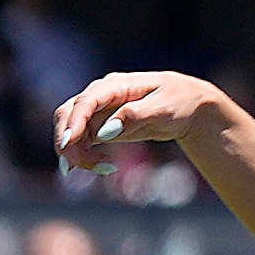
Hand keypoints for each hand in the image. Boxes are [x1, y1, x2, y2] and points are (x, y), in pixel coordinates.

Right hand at [58, 71, 224, 171]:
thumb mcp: (164, 108)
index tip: (67, 144)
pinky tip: (104, 167)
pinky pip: (80, 142)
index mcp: (116, 85)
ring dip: (76, 153)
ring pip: (70, 131)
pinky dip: (84, 156)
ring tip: (103, 169)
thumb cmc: (178, 102)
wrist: (188, 107)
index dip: (73, 123)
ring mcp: (96, 111)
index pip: (85, 102)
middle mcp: (100, 95)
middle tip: (75, 167)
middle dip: (67, 142)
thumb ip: (134, 117)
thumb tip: (103, 132)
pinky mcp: (97, 126)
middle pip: (67, 115)